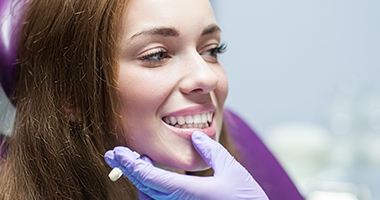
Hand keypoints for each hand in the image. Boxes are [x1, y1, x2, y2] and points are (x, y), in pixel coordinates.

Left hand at [104, 131, 267, 199]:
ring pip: (149, 196)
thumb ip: (211, 151)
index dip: (132, 164)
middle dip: (127, 169)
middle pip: (144, 186)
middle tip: (113, 154)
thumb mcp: (231, 171)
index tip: (118, 152)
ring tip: (131, 162)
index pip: (151, 177)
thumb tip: (195, 135)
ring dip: (137, 178)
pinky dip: (149, 189)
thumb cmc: (245, 198)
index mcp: (189, 192)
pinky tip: (150, 178)